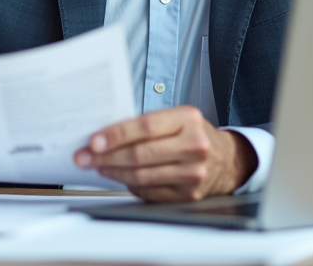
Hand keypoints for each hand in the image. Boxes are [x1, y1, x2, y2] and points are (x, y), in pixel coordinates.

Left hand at [73, 105, 255, 202]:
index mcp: (188, 119)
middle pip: (140, 154)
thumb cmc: (194, 134)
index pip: (145, 126)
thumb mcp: (177, 118)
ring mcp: (193, 173)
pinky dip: (129, 184)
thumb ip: (147, 124)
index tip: (93, 141)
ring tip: (98, 166)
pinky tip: (118, 177)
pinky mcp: (188, 194)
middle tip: (85, 156)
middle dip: (106, 157)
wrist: (227, 160)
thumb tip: (106, 134)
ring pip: (142, 175)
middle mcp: (194, 145)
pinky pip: (150, 191)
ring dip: (114, 172)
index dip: (116, 135)